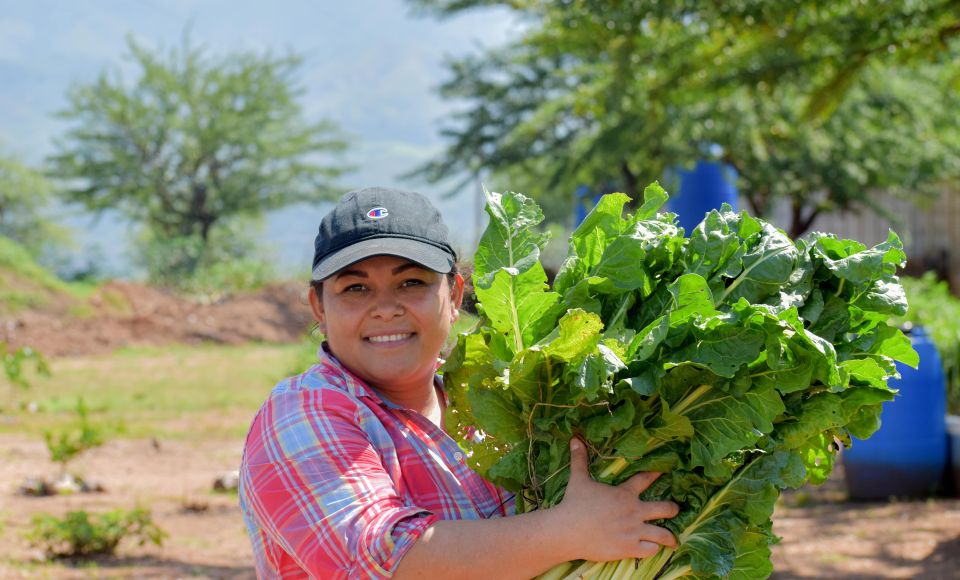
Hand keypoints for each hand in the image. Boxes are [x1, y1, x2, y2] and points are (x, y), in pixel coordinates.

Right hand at [552, 438, 678, 561]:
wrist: (568, 530)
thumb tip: (575, 439)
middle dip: (673, 509)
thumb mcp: (578, 479)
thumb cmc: (573, 504)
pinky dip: (653, 549)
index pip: (645, 479)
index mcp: (625, 494)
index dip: (657, 473)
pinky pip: (650, 550)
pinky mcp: (629, 548)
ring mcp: (634, 531)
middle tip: (676, 510)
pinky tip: (654, 549)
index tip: (665, 471)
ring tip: (673, 540)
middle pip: (664, 509)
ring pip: (662, 534)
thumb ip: (580, 460)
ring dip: (669, 537)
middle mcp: (634, 512)